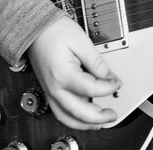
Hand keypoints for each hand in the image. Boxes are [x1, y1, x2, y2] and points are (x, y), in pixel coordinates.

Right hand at [27, 15, 120, 129]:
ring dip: (85, 124)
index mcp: (64, 75)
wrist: (35, 28)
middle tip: (112, 114)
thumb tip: (110, 77)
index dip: (109, 87)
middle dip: (99, 117)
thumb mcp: (82, 42)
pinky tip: (84, 116)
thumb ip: (97, 63)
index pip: (92, 89)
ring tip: (101, 121)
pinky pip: (61, 112)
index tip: (117, 83)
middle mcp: (55, 88)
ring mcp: (50, 91)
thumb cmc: (55, 31)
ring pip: (67, 118)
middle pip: (79, 112)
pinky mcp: (50, 90)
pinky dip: (74, 118)